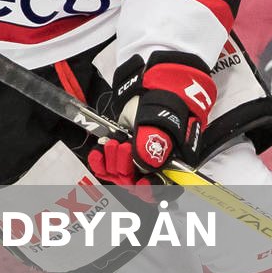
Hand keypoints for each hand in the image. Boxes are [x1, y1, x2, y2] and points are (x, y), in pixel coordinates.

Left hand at [86, 51, 215, 188]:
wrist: (154, 81)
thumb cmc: (167, 100)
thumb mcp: (162, 119)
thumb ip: (154, 144)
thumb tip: (146, 167)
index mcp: (174, 162)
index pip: (164, 189)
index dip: (151, 191)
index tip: (140, 183)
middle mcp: (155, 164)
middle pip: (138, 184)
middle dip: (126, 170)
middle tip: (123, 148)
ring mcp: (136, 158)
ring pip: (121, 175)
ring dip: (112, 163)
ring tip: (114, 144)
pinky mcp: (121, 150)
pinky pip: (107, 165)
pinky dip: (100, 161)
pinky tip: (97, 154)